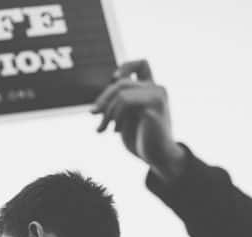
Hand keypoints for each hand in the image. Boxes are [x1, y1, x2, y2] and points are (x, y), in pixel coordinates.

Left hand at [91, 59, 185, 181]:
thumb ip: (116, 107)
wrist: (158, 157)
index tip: (114, 78)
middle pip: (121, 82)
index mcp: (151, 90)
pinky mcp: (155, 104)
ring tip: (104, 128)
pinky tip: (116, 130)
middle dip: (103, 99)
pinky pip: (125, 101)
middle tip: (93, 114)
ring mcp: (157, 95)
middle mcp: (157, 89)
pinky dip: (115, 115)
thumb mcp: (125, 120)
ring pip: (120, 92)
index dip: (125, 67)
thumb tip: (95, 108)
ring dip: (107, 112)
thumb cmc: (141, 140)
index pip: (141, 64)